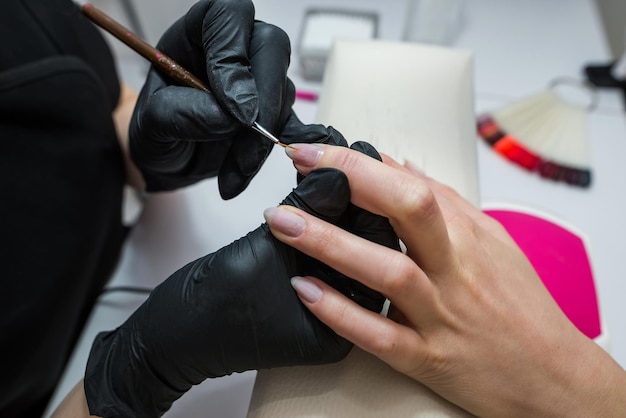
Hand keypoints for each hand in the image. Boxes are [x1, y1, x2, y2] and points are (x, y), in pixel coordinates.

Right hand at [84, 142, 398, 416]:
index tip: (356, 156)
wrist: (170, 332)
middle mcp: (339, 321)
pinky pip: (328, 249)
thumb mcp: (260, 256)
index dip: (367, 200)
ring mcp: (324, 306)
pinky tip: (316, 187)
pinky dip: (324, 217)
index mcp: (339, 331)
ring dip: (340, 204)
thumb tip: (338, 172)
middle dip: (357, 198)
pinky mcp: (307, 288)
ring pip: (349, 244)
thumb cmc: (207, 311)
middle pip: (367, 248)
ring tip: (327, 166)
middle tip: (342, 154)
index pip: (374, 254)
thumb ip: (305, 216)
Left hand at [129, 0, 344, 198]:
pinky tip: (243, 173)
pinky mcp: (273, 110)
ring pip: (283, 92)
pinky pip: (288, 124)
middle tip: (246, 135)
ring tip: (232, 170)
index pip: (227, 17)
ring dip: (262, 139)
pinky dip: (270, 154)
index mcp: (197, 33)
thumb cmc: (153, 133)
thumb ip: (182, 113)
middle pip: (271, 47)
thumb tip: (229, 117)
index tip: (233, 106)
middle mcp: (234, 48)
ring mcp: (258, 78)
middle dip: (263, 98)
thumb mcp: (150, 125)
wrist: (167, 162)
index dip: (234, 56)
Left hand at [264, 143, 625, 417]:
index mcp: (468, 238)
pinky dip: (340, 312)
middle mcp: (455, 271)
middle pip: (409, 211)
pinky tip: (306, 291)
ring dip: (330, 244)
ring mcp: (441, 316)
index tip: (316, 151)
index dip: (359, 163)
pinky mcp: (428, 359)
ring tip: (285, 223)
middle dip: (350, 182)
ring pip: (387, 272)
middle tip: (299, 168)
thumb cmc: (521, 307)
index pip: (411, 185)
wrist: (552, 377)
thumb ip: (445, 204)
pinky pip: (380, 336)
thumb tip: (398, 166)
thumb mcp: (492, 243)